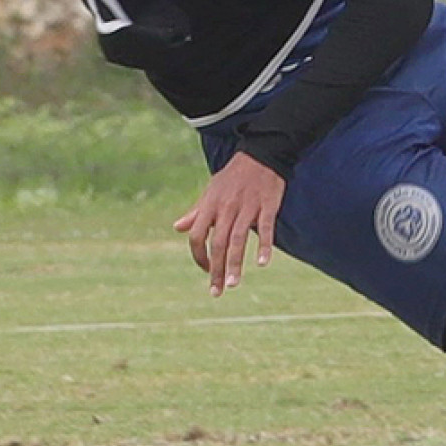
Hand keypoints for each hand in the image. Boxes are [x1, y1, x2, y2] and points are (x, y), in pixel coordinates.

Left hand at [174, 150, 284, 295]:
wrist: (261, 153)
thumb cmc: (233, 176)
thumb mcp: (211, 192)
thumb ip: (196, 213)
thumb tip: (177, 228)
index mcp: (210, 205)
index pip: (196, 235)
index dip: (198, 255)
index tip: (206, 270)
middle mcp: (226, 208)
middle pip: (217, 243)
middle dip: (215, 269)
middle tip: (216, 292)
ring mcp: (247, 207)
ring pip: (238, 239)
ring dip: (234, 264)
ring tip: (232, 285)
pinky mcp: (267, 205)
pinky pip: (265, 228)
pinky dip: (264, 246)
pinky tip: (262, 263)